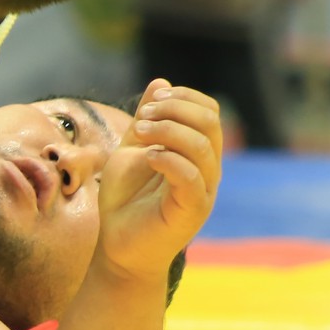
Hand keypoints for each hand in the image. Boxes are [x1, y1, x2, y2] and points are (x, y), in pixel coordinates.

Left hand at [93, 80, 222, 288]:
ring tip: (139, 134)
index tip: (151, 102)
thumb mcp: (132, 150)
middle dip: (175, 109)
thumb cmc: (125, 202)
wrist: (118, 248)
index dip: (183, 97)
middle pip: (210, 122)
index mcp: (198, 153)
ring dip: (167, 130)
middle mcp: (208, 170)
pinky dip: (169, 158)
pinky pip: (192, 177)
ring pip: (202, 146)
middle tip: (143, 118)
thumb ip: (147, 119)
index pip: (209, 112)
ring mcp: (203, 191)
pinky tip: (148, 157)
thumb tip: (161, 82)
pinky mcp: (192, 212)